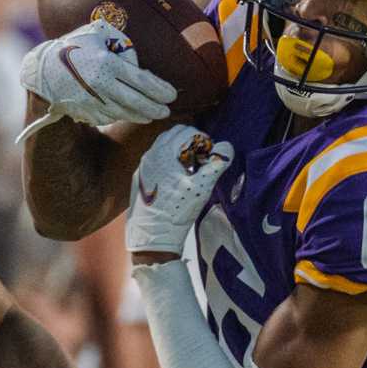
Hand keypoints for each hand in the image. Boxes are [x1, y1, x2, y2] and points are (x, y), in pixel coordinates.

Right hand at [20, 19, 177, 130]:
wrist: (42, 70)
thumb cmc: (74, 47)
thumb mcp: (96, 35)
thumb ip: (119, 42)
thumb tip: (139, 57)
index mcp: (107, 64)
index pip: (142, 81)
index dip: (160, 90)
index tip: (172, 95)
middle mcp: (102, 85)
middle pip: (137, 103)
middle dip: (156, 109)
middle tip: (166, 110)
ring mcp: (93, 102)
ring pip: (125, 113)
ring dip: (141, 115)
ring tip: (151, 114)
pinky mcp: (86, 113)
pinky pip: (109, 117)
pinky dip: (120, 115)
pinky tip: (128, 113)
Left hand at [126, 126, 234, 259]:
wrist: (152, 236)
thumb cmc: (177, 210)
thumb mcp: (202, 187)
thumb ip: (216, 164)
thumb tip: (227, 147)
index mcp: (163, 153)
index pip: (186, 131)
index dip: (202, 140)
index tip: (209, 156)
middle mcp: (149, 155)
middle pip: (173, 135)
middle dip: (191, 142)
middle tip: (202, 160)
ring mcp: (143, 167)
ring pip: (163, 147)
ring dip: (180, 152)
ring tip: (191, 170)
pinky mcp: (140, 179)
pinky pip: (156, 160)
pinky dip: (169, 162)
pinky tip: (177, 180)